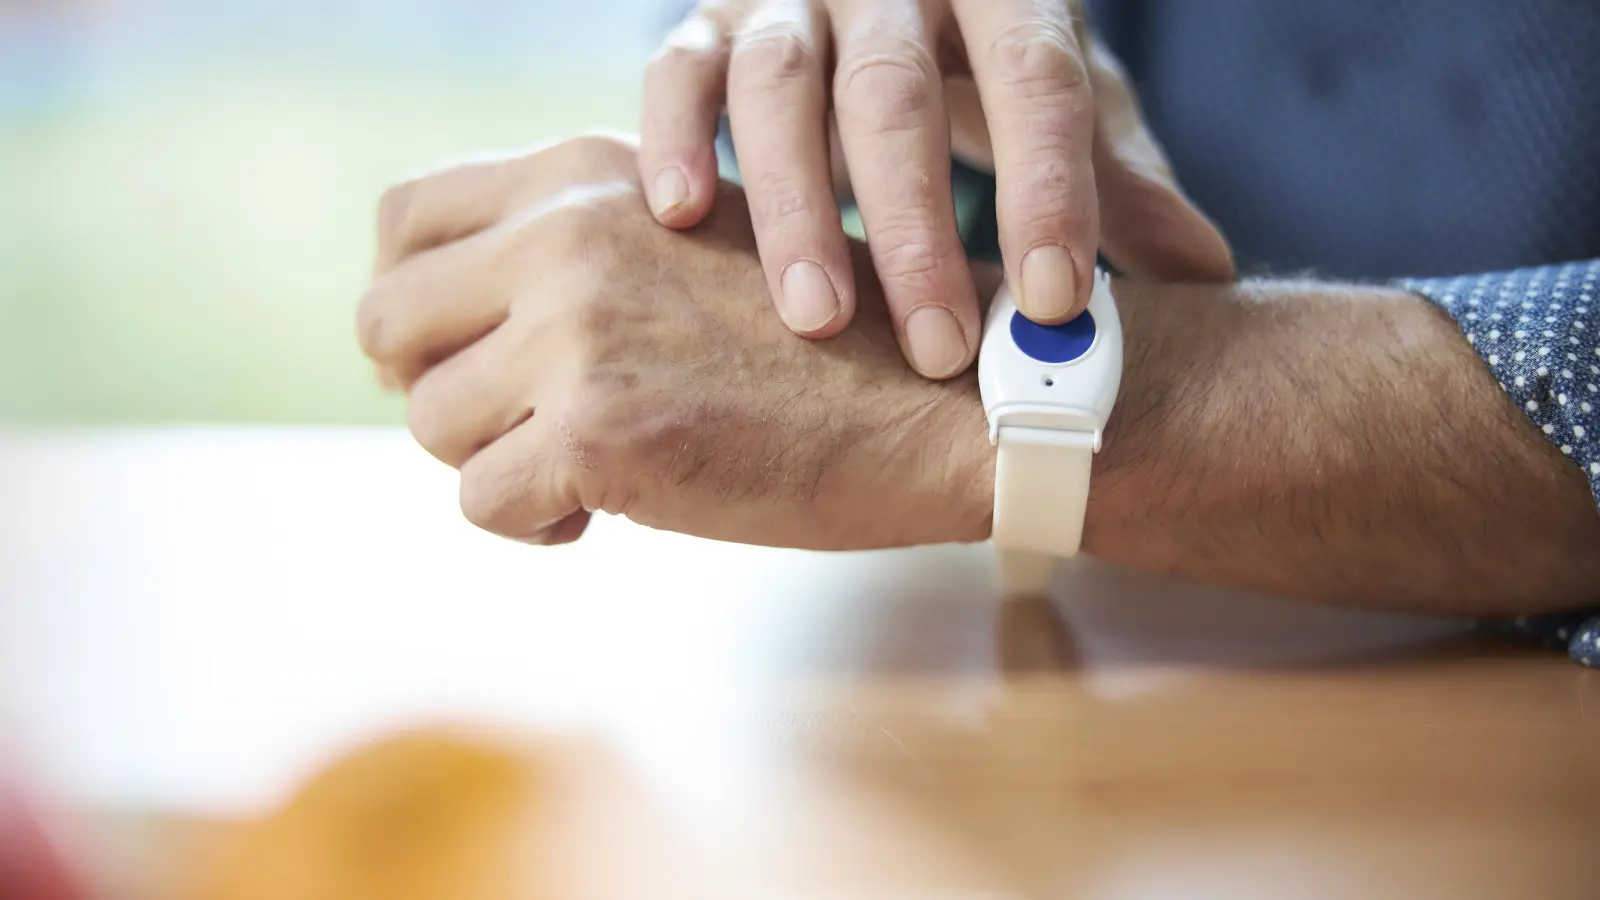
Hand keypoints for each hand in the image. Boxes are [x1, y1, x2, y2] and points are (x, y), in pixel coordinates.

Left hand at [358, 136, 992, 548]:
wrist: (938, 402)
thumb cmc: (819, 338)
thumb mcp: (684, 238)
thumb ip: (567, 248)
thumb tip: (430, 317)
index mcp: (582, 173)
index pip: (402, 217)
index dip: (410, 297)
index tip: (458, 350)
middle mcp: (564, 234)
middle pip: (386, 322)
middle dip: (438, 387)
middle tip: (516, 423)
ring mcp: (577, 332)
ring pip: (428, 423)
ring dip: (497, 460)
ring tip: (592, 462)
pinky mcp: (599, 434)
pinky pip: (482, 503)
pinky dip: (537, 522)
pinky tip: (614, 506)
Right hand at [639, 0, 1232, 378]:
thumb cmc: (976, 61)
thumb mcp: (1055, 103)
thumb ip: (1112, 179)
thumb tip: (1203, 272)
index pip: (1033, 76)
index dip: (1047, 186)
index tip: (1053, 301)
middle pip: (895, 93)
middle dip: (916, 227)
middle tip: (938, 350)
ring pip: (779, 87)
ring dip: (795, 208)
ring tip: (816, 320)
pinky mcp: (706, 24)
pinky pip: (676, 71)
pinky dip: (673, 140)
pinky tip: (681, 218)